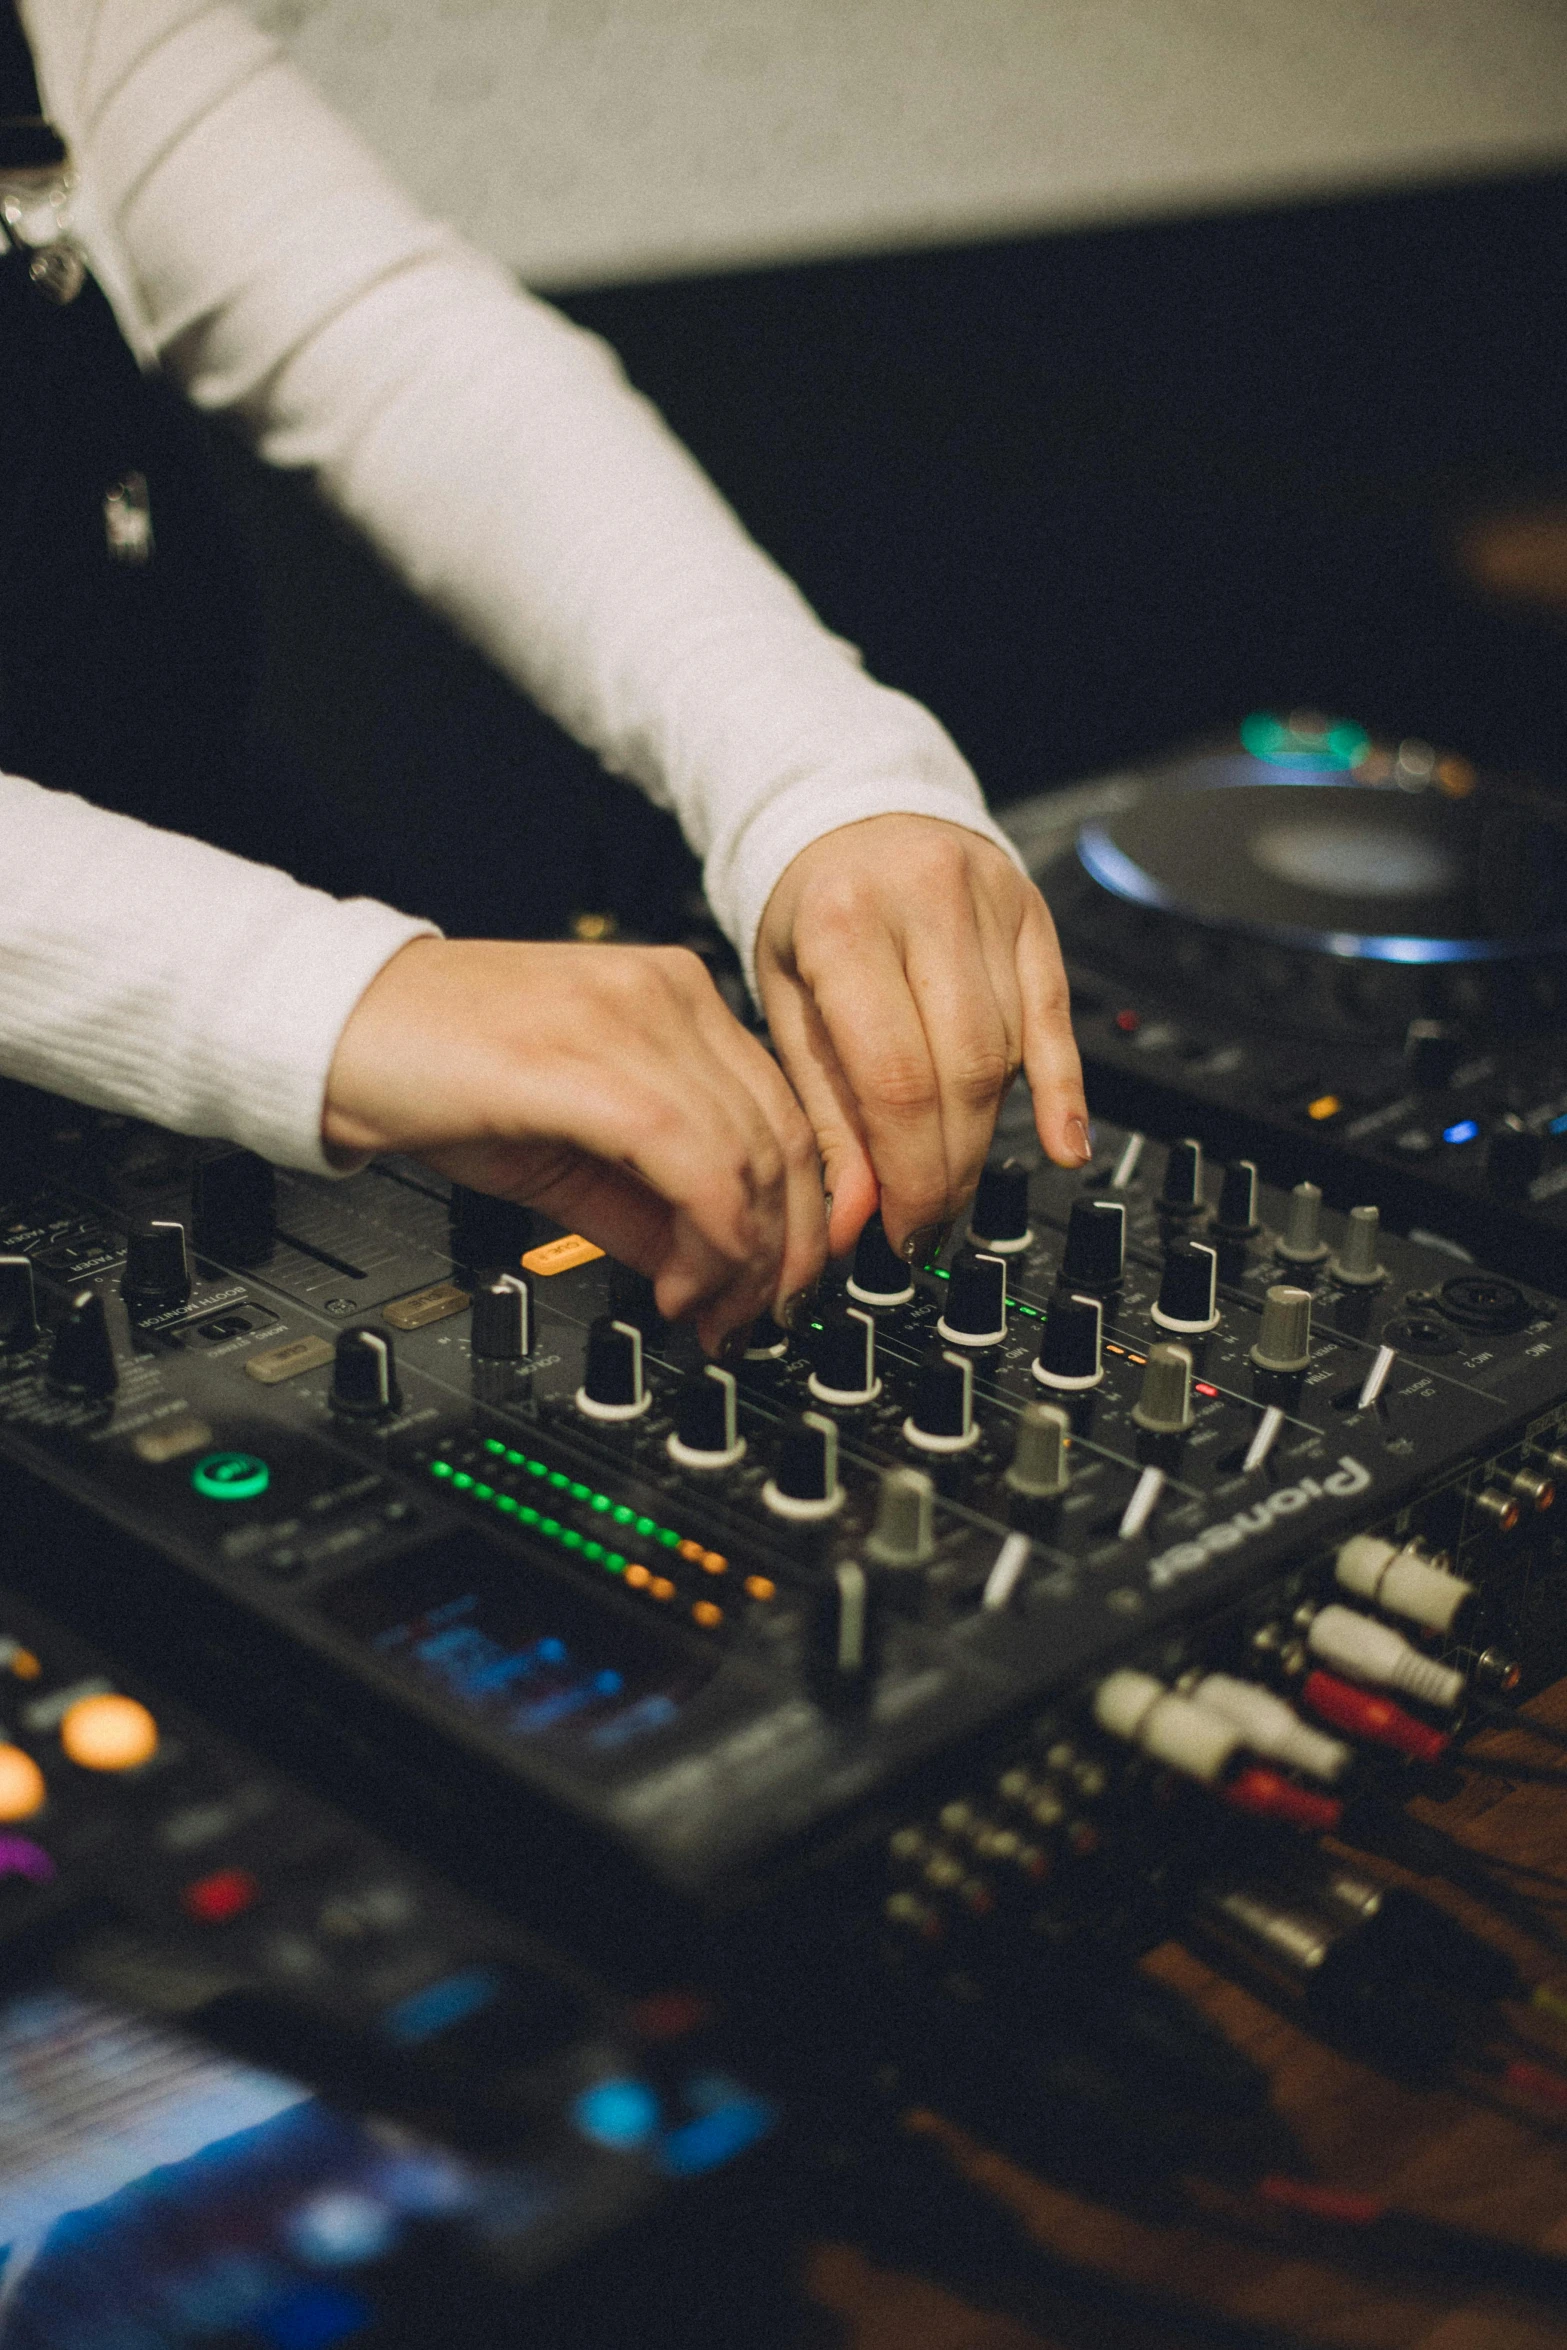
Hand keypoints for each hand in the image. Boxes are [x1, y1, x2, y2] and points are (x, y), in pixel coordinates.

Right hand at [323, 936, 824, 1352]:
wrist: (333, 1029)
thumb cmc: (432, 1072)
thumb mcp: (566, 1146)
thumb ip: (648, 1202)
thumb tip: (713, 1274)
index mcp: (678, 997)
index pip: (786, 1113)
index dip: (798, 1219)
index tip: (774, 1289)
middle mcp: (671, 994)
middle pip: (786, 1138)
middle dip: (785, 1254)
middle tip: (751, 1320)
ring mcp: (634, 1018)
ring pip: (753, 1156)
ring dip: (747, 1261)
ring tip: (707, 1312)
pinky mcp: (588, 1063)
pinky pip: (696, 1163)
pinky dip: (708, 1242)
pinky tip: (677, 1287)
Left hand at [755, 815, 1088, 1259]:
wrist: (853, 814)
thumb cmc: (813, 912)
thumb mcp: (789, 1004)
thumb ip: (826, 1115)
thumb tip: (856, 1218)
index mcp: (842, 924)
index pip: (894, 1079)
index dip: (907, 1172)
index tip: (900, 1230)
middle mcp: (924, 903)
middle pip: (961, 1072)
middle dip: (948, 1168)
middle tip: (928, 1223)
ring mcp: (990, 902)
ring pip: (1007, 1052)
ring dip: (986, 1137)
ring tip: (954, 1186)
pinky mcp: (1034, 912)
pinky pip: (1057, 1016)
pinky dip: (1064, 1089)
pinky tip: (1066, 1144)